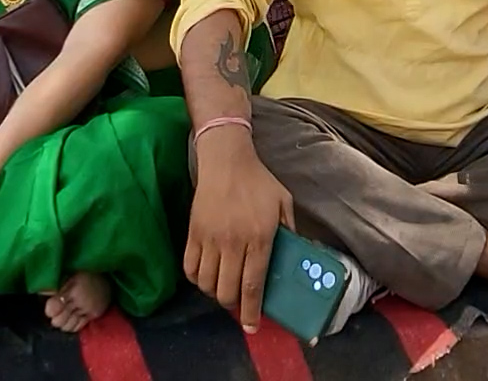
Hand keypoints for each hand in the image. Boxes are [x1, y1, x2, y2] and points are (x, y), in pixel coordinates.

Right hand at [184, 131, 293, 333]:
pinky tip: (206, 276)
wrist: (226, 161)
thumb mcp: (284, 203)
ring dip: (215, 292)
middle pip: (227, 291)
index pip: (253, 285)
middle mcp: (233, 243)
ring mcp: (210, 239)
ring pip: (207, 284)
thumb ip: (291, 230)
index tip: (252, 326)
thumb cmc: (259, 182)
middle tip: (240, 300)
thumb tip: (298, 254)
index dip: (252, 311)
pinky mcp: (193, 233)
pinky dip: (197, 279)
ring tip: (224, 287)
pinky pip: (189, 268)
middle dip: (234, 304)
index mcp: (260, 238)